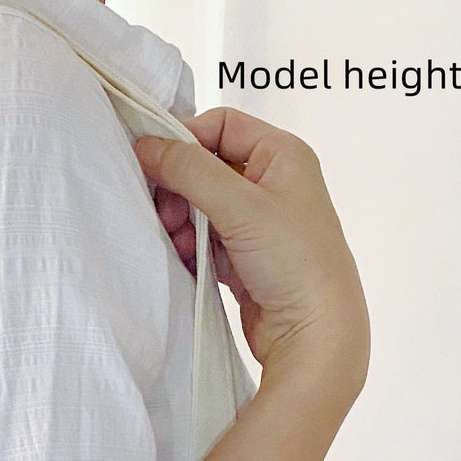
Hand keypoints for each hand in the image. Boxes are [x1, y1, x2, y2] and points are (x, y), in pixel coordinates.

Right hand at [134, 108, 369, 388]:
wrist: (315, 335)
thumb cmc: (295, 262)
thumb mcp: (240, 205)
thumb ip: (189, 169)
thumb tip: (146, 144)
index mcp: (283, 155)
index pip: (220, 125)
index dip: (184, 141)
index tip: (154, 164)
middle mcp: (272, 184)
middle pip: (205, 167)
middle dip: (178, 189)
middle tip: (164, 214)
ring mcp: (259, 223)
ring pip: (201, 207)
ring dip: (181, 222)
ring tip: (178, 243)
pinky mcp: (246, 258)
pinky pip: (205, 240)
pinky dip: (191, 248)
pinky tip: (187, 261)